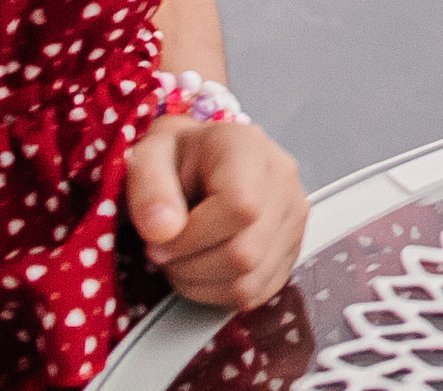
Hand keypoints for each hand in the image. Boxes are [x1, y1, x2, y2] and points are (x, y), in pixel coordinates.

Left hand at [124, 116, 307, 308]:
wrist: (203, 159)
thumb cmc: (177, 158)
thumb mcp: (148, 159)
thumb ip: (149, 190)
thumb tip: (163, 231)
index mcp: (250, 149)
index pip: (240, 208)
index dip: (191, 237)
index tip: (158, 239)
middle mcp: (283, 181)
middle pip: (245, 253)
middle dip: (190, 266)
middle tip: (166, 252)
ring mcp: (294, 217)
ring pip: (250, 281)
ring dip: (202, 284)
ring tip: (183, 259)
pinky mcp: (294, 247)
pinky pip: (257, 292)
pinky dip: (220, 293)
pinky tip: (204, 268)